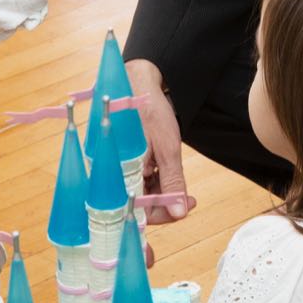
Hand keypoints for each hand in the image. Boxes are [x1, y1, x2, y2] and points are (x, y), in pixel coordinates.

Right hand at [126, 58, 196, 223]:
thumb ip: (173, 182)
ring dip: (162, 193)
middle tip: (188, 202)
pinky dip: (157, 181)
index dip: (156, 219)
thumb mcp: (167, 148)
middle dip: (164, 204)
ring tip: (184, 190)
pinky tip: (170, 177)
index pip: (134, 210)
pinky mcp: (126, 161)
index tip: (177, 220)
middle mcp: (114, 173)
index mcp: (118, 173)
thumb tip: (180, 213)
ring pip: (141, 193)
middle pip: (137, 204)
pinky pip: (140, 180)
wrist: (138, 82)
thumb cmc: (149, 111)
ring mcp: (119, 167)